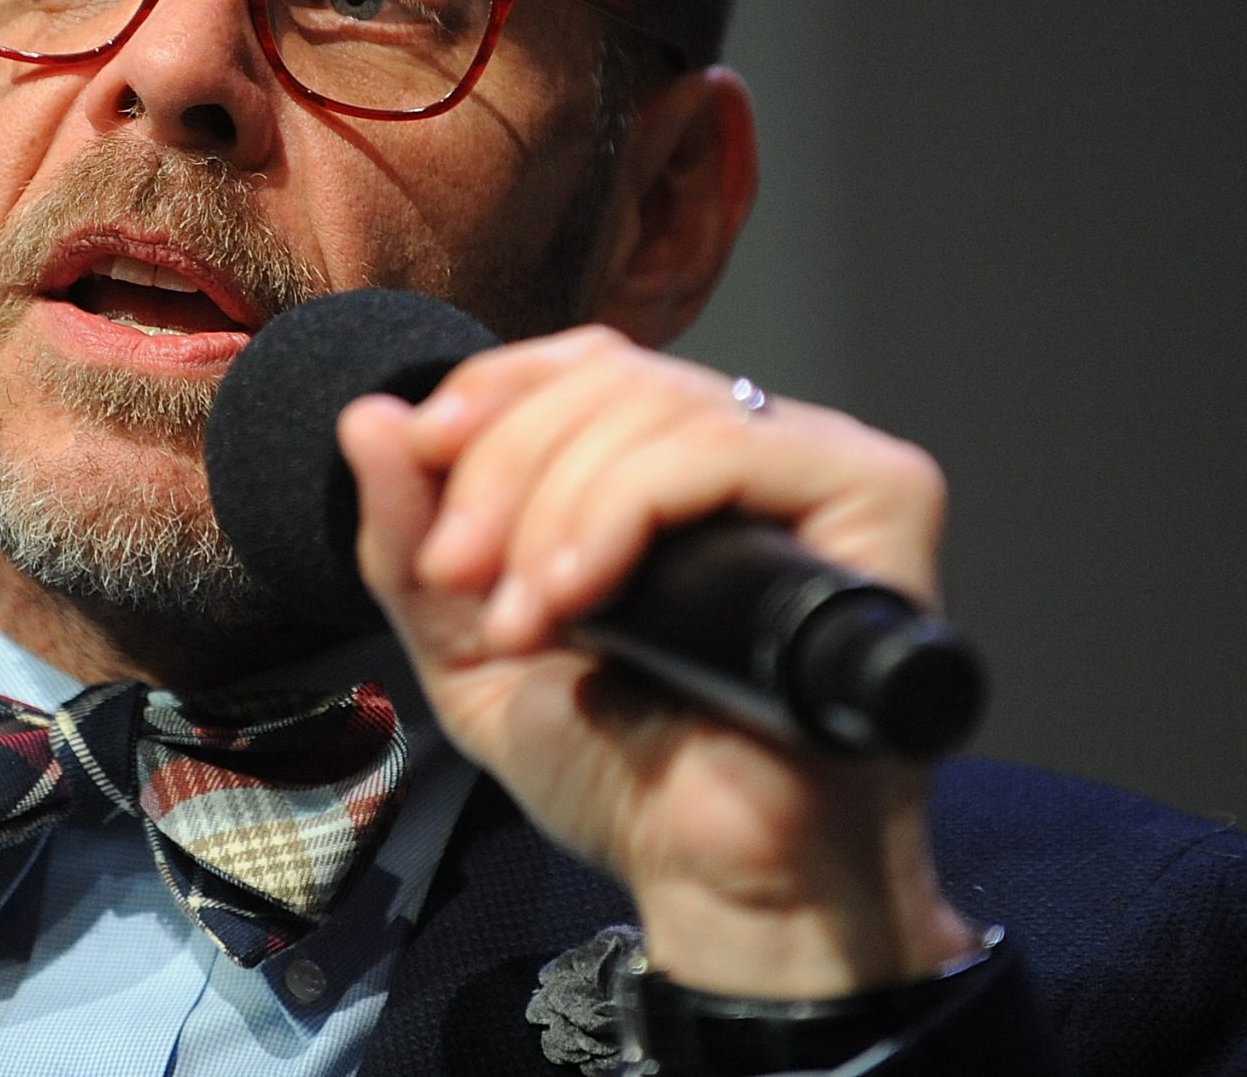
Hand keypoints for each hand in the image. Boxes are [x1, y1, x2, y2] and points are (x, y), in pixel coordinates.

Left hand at [337, 324, 978, 996]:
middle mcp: (754, 455)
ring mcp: (820, 470)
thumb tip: (370, 418)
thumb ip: (411, 544)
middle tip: (462, 575)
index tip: (420, 453)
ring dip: (552, 504)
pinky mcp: (876, 500)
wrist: (715, 884)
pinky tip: (576, 596)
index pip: (586, 363)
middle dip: (504, 464)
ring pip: (660, 405)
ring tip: (518, 620)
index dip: (495, 390)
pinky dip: (622, 508)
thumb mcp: (470, 651)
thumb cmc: (622, 778)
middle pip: (612, 376)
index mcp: (670, 470)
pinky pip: (728, 449)